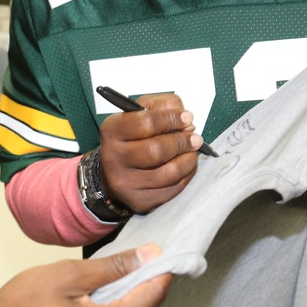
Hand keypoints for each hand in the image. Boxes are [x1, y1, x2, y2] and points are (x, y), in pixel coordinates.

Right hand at [0, 244, 170, 306]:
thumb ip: (113, 267)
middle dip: (132, 282)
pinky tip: (82, 301)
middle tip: (114, 260)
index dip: (160, 269)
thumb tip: (147, 256)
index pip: (152, 296)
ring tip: (86, 284)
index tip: (161, 251)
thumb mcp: (68, 274)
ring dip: (115, 297)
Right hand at [99, 92, 202, 212]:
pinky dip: (186, 175)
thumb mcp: (140, 113)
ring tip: (192, 150)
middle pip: (156, 150)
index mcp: (112, 130)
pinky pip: (173, 189)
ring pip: (169, 172)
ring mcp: (126, 183)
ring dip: (188, 159)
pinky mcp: (140, 201)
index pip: (145, 122)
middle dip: (181, 141)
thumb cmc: (132, 139)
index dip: (171, 119)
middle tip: (194, 137)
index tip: (187, 118)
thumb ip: (162, 105)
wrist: (115, 173)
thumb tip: (184, 116)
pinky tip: (186, 166)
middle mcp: (113, 158)